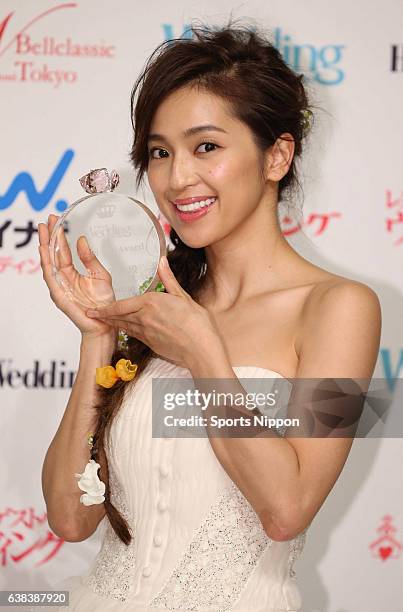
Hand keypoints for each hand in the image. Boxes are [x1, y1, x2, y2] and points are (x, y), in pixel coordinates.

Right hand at [38, 213, 115, 339]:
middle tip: (48, 219)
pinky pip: (51, 278)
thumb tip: (82, 240)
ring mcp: (59, 287)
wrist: (106, 323)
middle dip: (49, 236)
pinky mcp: (60, 296)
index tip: (57, 219)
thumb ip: (89, 258)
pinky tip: (44, 251)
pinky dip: (46, 264)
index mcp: (72, 274)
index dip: (59, 236)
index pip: (62, 251)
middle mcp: (63, 279)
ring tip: (44, 230)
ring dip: (45, 246)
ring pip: (48, 263)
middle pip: (52, 254)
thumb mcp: (100, 275)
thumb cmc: (104, 303)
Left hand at [85, 256, 222, 366]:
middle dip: (104, 316)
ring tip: (104, 321)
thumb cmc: (197, 324)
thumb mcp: (183, 296)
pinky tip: (125, 330)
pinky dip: (126, 332)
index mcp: (150, 303)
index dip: (105, 309)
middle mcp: (144, 318)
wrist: (201, 350)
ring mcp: (146, 333)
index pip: (120, 306)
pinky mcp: (151, 345)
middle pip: (118, 317)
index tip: (93, 310)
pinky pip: (134, 336)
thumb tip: (162, 262)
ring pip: (124, 327)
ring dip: (113, 323)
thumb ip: (169, 279)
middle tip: (92, 315)